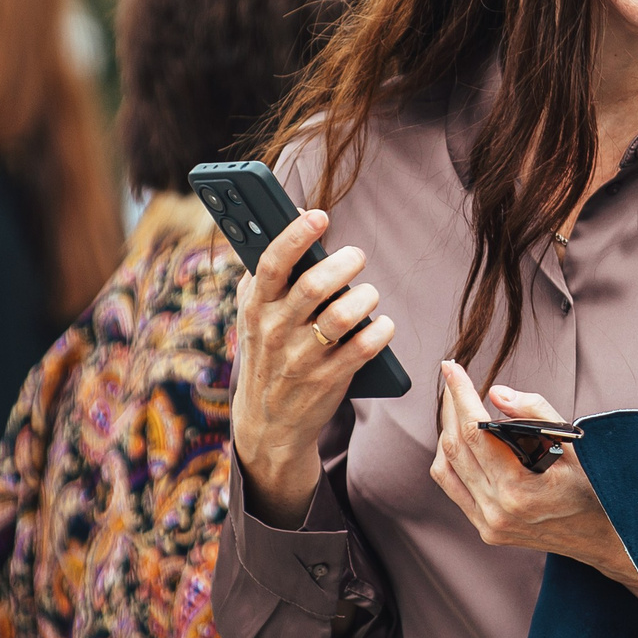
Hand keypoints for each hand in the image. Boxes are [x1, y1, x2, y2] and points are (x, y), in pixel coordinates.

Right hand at [230, 208, 396, 526]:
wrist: (268, 422)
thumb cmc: (267, 350)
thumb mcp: (255, 313)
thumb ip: (268, 270)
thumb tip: (297, 215)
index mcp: (255, 306)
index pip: (271, 263)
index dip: (295, 236)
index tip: (320, 216)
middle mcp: (275, 331)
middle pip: (313, 286)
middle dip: (343, 264)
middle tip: (357, 256)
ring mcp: (301, 358)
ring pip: (342, 316)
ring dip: (365, 298)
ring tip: (369, 293)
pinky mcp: (328, 380)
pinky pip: (363, 349)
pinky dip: (380, 332)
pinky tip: (383, 325)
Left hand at [430, 361, 637, 606]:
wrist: (600, 536)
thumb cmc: (591, 488)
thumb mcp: (573, 444)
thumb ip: (535, 413)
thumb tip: (497, 393)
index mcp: (519, 489)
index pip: (475, 432)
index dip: (460, 394)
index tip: (451, 367)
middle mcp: (497, 510)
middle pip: (455, 446)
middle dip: (451, 406)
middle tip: (454, 381)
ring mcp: (487, 523)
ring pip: (445, 466)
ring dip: (447, 431)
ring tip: (459, 408)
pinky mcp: (484, 528)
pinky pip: (452, 486)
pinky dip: (451, 458)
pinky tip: (463, 441)